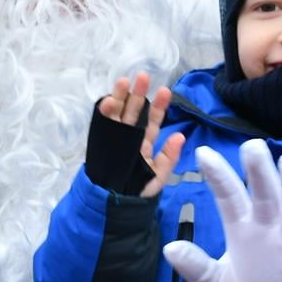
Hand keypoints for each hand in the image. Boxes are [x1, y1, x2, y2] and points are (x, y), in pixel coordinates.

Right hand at [99, 72, 184, 197]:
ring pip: (118, 115)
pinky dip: (105, 114)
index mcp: (144, 144)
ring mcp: (114, 139)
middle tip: (143, 77)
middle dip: (138, 95)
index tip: (165, 91)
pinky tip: (108, 101)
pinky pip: (102, 126)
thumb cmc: (137, 192)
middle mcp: (129, 138)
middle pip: (134, 113)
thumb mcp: (158, 176)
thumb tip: (181, 136)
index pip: (153, 122)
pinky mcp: (100, 143)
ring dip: (120, 98)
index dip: (159, 107)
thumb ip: (169, 157)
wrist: (114, 205)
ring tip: (124, 82)